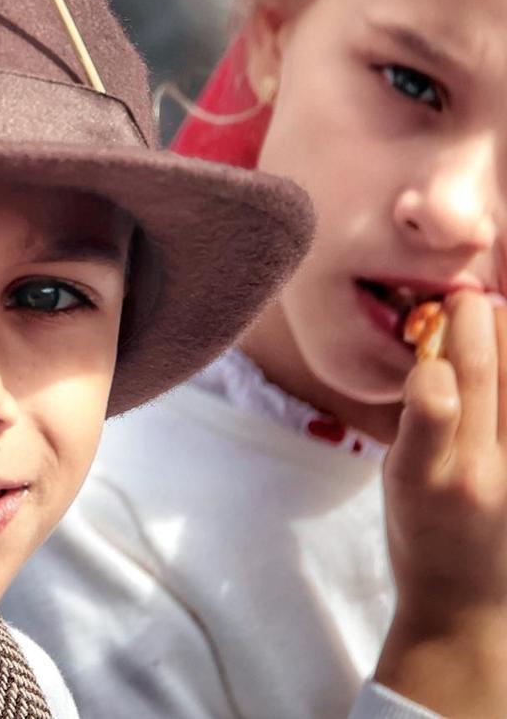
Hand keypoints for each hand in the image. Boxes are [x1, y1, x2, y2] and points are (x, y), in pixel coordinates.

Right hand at [377, 291, 506, 717]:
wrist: (467, 601)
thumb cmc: (423, 531)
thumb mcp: (400, 474)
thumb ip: (421, 418)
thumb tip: (440, 349)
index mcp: (423, 477)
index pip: (436, 400)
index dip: (447, 346)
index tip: (443, 308)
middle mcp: (477, 479)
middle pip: (489, 382)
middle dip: (481, 324)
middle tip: (472, 295)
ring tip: (500, 314)